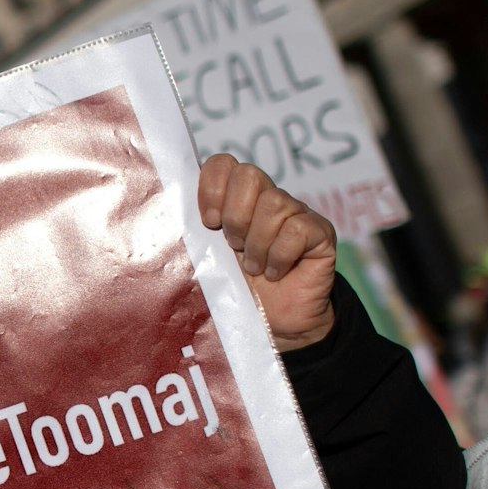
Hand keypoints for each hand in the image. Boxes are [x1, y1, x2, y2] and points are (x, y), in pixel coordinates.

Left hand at [198, 154, 337, 349]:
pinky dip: (280, 255)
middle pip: (249, 175)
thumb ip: (195, 233)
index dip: (212, 187)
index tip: (209, 222)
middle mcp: (268, 198)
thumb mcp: (210, 259)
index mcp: (237, 199)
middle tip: (234, 247)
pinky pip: (297, 229)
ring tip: (254, 267)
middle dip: (236, 215)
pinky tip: (275, 272)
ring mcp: (296, 212)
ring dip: (258, 243)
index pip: (223, 164)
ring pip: (274, 203)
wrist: (276, 324)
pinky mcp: (320, 232)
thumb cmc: (239, 289)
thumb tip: (167, 217)